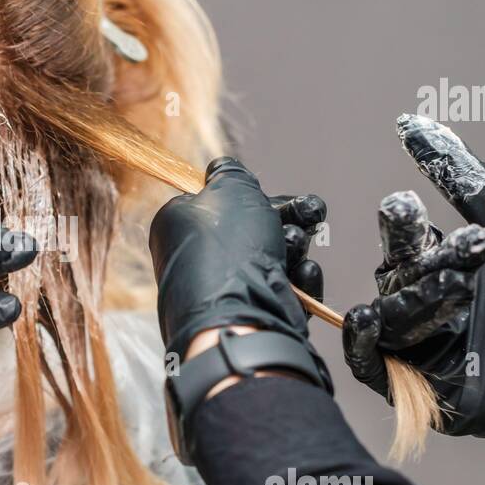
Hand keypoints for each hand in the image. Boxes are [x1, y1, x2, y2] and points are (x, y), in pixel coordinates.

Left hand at [150, 156, 330, 387]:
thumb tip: (220, 168)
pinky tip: (303, 274)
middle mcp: (198, 257)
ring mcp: (224, 287)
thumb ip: (230, 173)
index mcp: (182, 226)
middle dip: (285, 221)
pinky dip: (298, 280)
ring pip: (273, 256)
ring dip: (293, 247)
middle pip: (254, 228)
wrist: (238, 316)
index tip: (280, 198)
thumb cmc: (227, 251)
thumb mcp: (230, 189)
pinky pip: (282, 287)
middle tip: (301, 219)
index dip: (254, 197)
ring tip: (293, 250)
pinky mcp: (251, 312)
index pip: (222, 201)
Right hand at [342, 115, 484, 449]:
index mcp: (435, 268)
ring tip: (457, 284)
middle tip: (405, 217)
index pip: (404, 243)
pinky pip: (371, 363)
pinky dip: (364, 342)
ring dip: (415, 296)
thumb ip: (458, 173)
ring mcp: (417, 348)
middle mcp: (420, 306)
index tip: (403, 201)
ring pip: (390, 315)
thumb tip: (412, 123)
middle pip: (396, 275)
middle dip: (403, 249)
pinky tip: (371, 318)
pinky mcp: (417, 387)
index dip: (400, 224)